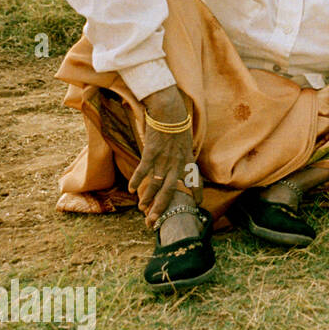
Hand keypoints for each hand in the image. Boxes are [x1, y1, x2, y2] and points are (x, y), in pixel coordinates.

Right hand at [130, 85, 199, 226]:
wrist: (169, 109)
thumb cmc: (176, 124)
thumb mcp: (184, 141)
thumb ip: (181, 155)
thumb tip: (177, 165)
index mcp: (188, 158)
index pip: (194, 180)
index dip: (195, 193)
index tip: (196, 206)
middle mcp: (178, 161)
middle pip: (171, 189)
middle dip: (163, 206)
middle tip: (156, 220)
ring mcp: (165, 157)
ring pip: (157, 183)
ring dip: (148, 197)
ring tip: (143, 209)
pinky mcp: (153, 151)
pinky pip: (145, 169)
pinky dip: (138, 180)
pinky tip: (132, 190)